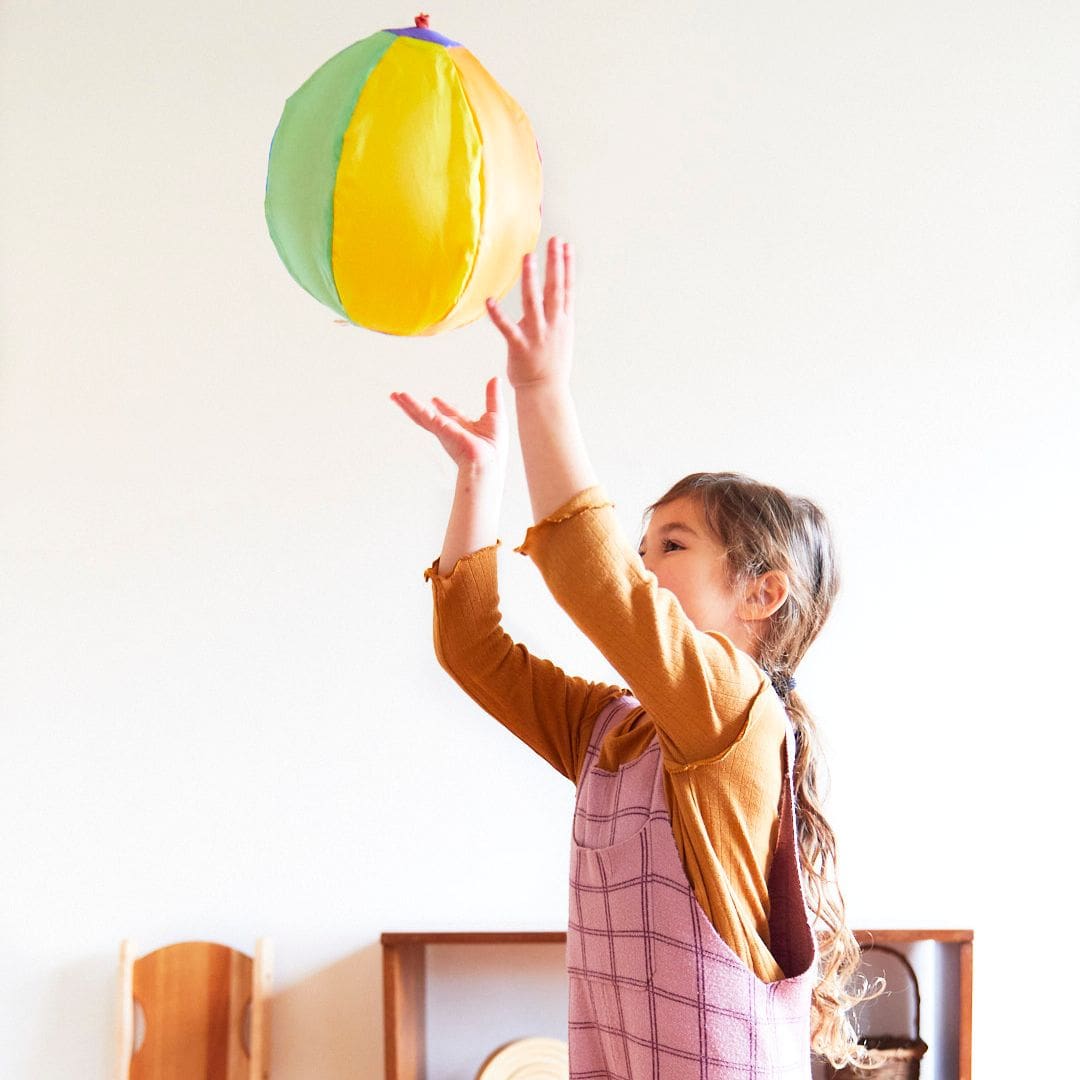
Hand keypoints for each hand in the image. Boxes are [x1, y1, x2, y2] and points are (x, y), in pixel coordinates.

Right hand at [390, 377, 507, 474]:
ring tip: (394, 396)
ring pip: (420, 414)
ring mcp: (442, 429)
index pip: (451, 414)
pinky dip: (410, 405)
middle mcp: (450, 428)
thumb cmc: (494, 446)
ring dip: (407, 405)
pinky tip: (400, 397)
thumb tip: (494, 378)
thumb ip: (492, 397)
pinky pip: (421, 414)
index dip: (444, 406)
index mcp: (464, 427)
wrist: (488, 461)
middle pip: (430, 414)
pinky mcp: (437, 428)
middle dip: (417, 407)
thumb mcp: (496, 414)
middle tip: (404, 398)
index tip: (435, 399)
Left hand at [486, 236, 573, 390]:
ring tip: (527, 258)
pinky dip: (498, 315)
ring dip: (531, 280)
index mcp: (562, 321)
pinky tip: (490, 300)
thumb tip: (543, 297)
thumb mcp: (559, 336)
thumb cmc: (550, 364)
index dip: (566, 266)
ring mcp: (537, 335)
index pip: (567, 288)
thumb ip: (552, 315)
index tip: (565, 245)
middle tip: (553, 241)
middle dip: (555, 264)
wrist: (545, 391)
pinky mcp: (520, 347)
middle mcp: (552, 325)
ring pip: (533, 304)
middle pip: (555, 290)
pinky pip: (507, 329)